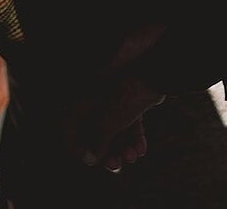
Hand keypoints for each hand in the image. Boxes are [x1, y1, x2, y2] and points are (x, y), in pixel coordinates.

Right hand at [62, 22, 167, 171]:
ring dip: (122, 143)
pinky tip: (140, 147)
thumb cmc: (128, 86)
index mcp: (80, 97)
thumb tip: (87, 160)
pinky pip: (126, 117)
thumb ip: (98, 139)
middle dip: (106, 149)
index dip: (78, 146)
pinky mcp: (128, 94)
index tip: (90, 162)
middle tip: (116, 165)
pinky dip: (133, 133)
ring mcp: (111, 94)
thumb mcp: (111, 118)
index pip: (70, 126)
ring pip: (112, 124)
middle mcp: (92, 95)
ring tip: (133, 156)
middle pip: (93, 127)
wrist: (155, 62)